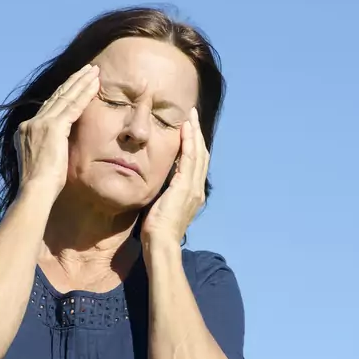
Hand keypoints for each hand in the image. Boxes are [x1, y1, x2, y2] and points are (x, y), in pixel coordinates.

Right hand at [15, 64, 98, 201]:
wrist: (35, 191)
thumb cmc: (42, 187)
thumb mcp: (43, 162)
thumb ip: (49, 150)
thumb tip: (57, 151)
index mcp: (26, 130)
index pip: (49, 106)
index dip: (64, 94)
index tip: (75, 84)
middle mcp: (31, 123)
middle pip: (56, 96)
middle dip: (74, 82)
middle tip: (87, 70)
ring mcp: (40, 123)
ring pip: (65, 97)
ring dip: (81, 82)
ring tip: (94, 71)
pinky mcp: (53, 127)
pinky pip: (73, 106)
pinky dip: (85, 94)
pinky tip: (96, 85)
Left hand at [141, 107, 208, 245]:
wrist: (161, 243)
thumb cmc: (156, 231)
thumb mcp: (161, 207)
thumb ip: (164, 195)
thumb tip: (157, 186)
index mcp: (193, 195)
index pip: (196, 164)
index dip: (194, 145)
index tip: (189, 129)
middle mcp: (197, 189)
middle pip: (202, 154)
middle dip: (197, 134)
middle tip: (193, 115)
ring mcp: (193, 188)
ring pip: (198, 153)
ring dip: (194, 132)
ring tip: (190, 116)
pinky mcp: (185, 186)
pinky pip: (189, 158)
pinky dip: (189, 142)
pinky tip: (185, 129)